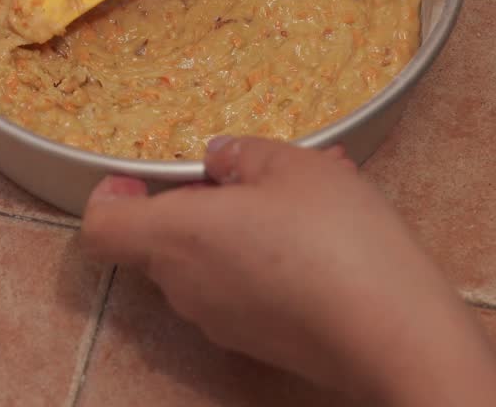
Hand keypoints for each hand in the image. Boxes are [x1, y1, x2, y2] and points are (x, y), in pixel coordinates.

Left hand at [80, 137, 495, 405]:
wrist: (393, 333)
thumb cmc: (335, 239)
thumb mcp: (295, 166)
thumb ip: (244, 155)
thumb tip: (219, 159)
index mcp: (177, 236)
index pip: (103, 227)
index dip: (110, 196)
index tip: (138, 176)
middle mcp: (185, 287)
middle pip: (162, 240)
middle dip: (200, 201)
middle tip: (255, 171)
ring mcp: (220, 321)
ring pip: (209, 261)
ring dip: (241, 225)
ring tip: (309, 192)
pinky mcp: (257, 341)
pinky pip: (242, 287)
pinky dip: (265, 257)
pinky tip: (325, 234)